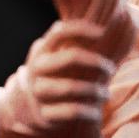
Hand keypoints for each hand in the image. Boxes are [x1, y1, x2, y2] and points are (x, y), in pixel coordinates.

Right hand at [12, 19, 117, 137]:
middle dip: (96, 62)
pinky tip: (97, 112)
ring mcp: (38, 92)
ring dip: (96, 90)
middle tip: (110, 69)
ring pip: (72, 87)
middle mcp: (36, 70)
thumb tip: (102, 22)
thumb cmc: (54, 78)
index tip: (102, 32)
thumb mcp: (55, 59)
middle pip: (70, 57)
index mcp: (41, 52)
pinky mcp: (44, 115)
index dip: (81, 29)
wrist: (28, 111)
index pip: (59, 31)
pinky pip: (72, 112)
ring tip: (106, 94)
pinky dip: (89, 112)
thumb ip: (71, 45)